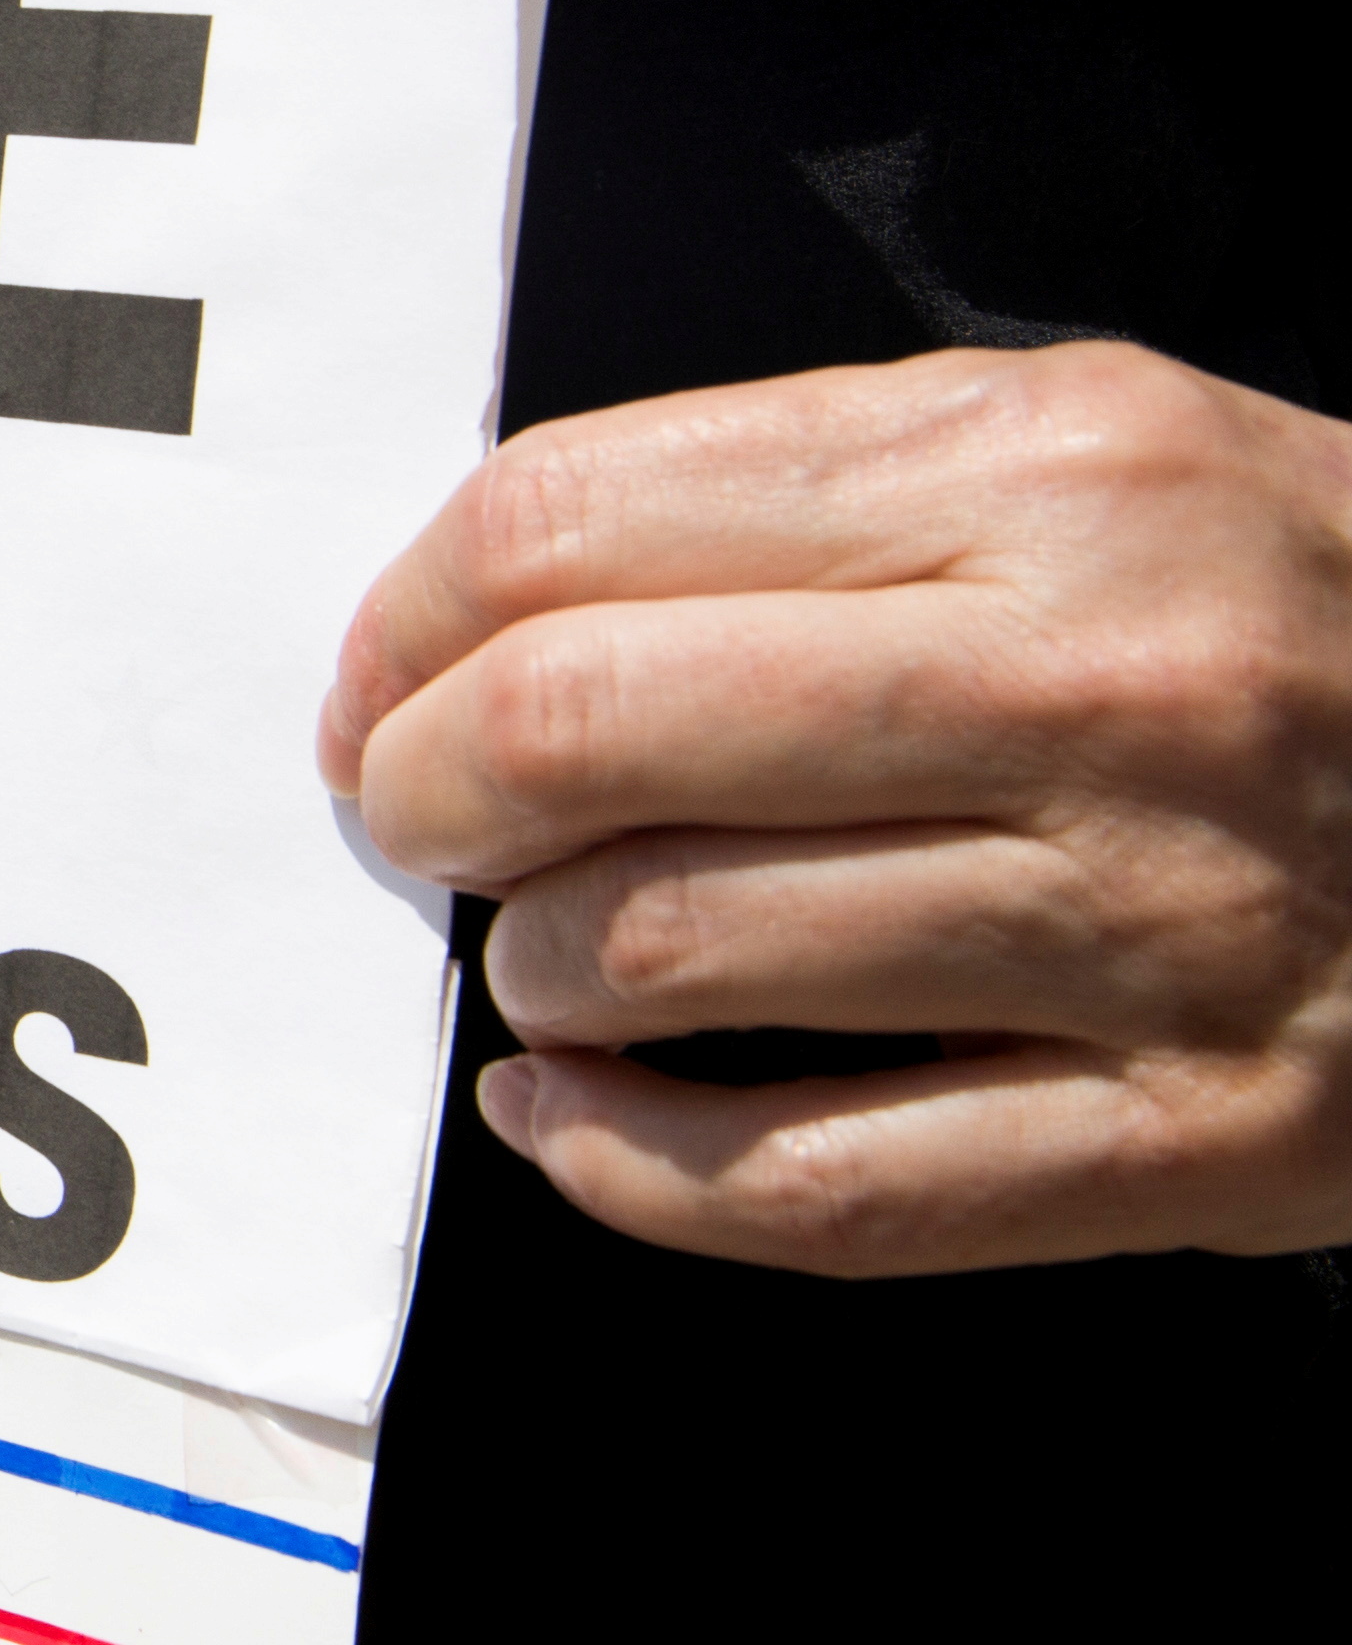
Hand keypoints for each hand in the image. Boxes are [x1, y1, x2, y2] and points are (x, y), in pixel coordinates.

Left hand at [320, 342, 1351, 1275]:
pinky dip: (624, 1168)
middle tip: (422, 822)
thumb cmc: (1321, 623)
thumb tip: (499, 600)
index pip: (571, 522)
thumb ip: (824, 495)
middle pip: (583, 731)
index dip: (410, 621)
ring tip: (556, 955)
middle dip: (429, 793)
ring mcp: (1160, 922)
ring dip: (541, 972)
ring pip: (668, 953)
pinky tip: (571, 1124)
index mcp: (1054, 471)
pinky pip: (813, 1186)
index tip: (385, 685)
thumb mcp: (1111, 458)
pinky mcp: (1204, 1137)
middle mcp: (1104, 681)